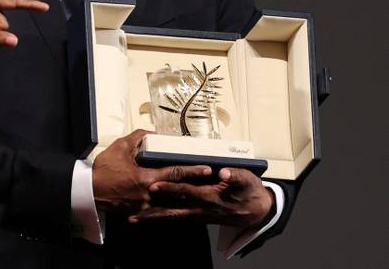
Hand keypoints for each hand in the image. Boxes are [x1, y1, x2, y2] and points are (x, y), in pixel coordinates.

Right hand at [92, 129, 212, 215]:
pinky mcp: (139, 211)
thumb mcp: (120, 148)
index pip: (176, 173)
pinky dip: (166, 204)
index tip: (207, 169)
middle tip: (208, 183)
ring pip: (169, 201)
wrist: (89, 191)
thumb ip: (137, 139)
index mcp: (147, 178)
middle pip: (178, 191)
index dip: (192, 170)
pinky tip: (172, 202)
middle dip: (194, 186)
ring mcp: (145, 205)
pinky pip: (156, 208)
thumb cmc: (104, 171)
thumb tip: (150, 134)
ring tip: (194, 192)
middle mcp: (150, 194)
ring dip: (182, 197)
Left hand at [129, 167, 274, 229]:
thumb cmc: (250, 192)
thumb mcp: (247, 180)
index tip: (153, 185)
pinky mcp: (197, 215)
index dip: (170, 188)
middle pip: (172, 210)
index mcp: (210, 196)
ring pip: (172, 215)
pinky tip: (149, 216)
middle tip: (134, 213)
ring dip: (154, 217)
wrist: (258, 212)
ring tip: (134, 219)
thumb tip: (225, 172)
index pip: (186, 191)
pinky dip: (162, 217)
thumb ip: (235, 176)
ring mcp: (198, 214)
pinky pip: (177, 216)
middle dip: (153, 211)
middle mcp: (201, 208)